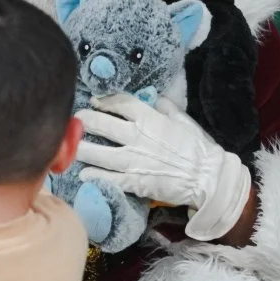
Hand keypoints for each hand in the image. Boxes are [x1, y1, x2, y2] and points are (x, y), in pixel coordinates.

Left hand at [76, 94, 251, 241]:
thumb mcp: (183, 120)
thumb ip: (166, 108)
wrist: (208, 179)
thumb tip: (155, 99)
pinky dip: (93, 175)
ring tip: (71, 145)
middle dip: (84, 120)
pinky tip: (83, 173)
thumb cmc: (199, 148)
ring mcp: (133, 160)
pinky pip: (107, 177)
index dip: (104, 100)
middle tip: (75, 119)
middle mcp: (137, 137)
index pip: (120, 103)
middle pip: (102, 124)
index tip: (95, 101)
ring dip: (81, 147)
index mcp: (150, 119)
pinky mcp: (133, 181)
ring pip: (98, 152)